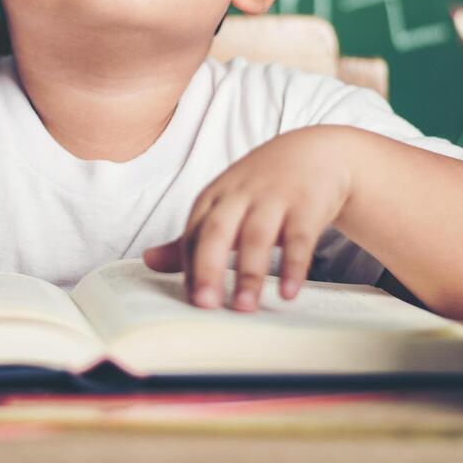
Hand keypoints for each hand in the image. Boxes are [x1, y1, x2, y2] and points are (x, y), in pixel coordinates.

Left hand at [142, 127, 351, 311]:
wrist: (315, 154)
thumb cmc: (262, 188)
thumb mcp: (223, 207)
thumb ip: (191, 239)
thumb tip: (147, 261)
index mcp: (214, 198)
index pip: (193, 234)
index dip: (189, 267)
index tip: (190, 302)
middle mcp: (240, 195)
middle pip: (217, 231)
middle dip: (209, 268)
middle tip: (205, 305)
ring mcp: (274, 198)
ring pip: (257, 236)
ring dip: (250, 273)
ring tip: (245, 308)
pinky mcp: (306, 205)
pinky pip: (299, 238)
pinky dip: (294, 266)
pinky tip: (288, 294)